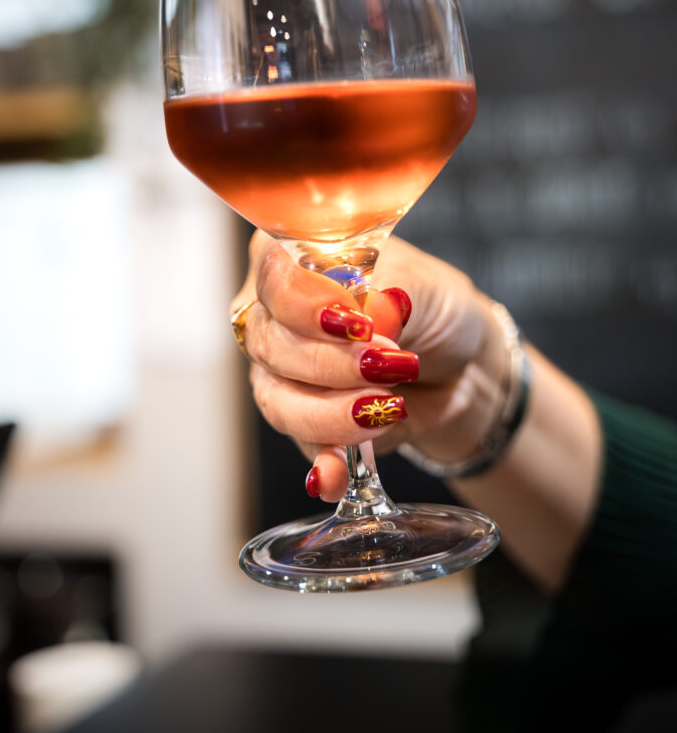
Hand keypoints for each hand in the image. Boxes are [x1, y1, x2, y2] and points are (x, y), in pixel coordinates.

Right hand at [231, 231, 508, 501]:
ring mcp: (283, 371)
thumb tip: (376, 311)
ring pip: (277, 399)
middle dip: (330, 363)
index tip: (357, 324)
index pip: (273, 273)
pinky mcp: (305, 420)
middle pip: (270, 342)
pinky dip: (322, 462)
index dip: (305, 303)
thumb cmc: (434, 307)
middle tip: (387, 366)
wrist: (462, 365)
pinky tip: (335, 475)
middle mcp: (277, 312)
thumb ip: (396, 292)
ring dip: (330, 413)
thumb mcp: (425, 285)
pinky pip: (299, 446)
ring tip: (387, 408)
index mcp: (296, 257)